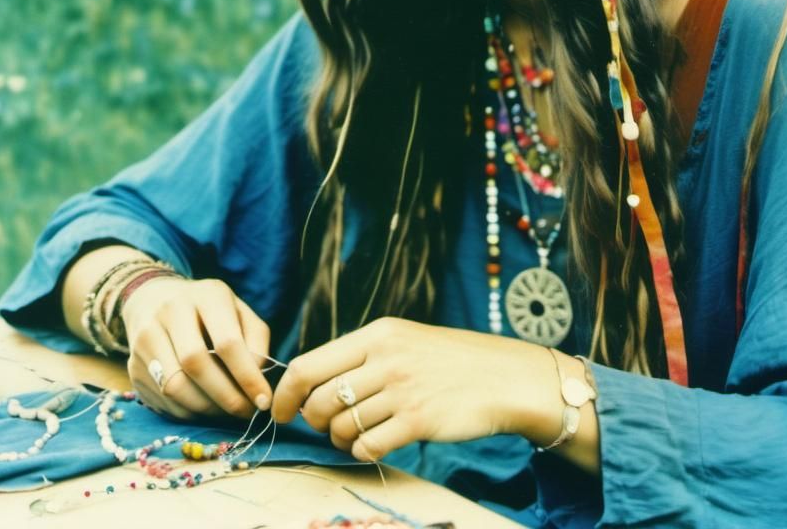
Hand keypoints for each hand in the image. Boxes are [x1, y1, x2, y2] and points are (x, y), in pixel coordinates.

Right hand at [122, 276, 272, 420]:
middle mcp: (171, 311)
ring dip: (205, 408)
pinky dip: (187, 411)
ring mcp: (146, 337)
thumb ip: (256, 340)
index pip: (227, 342)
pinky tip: (203, 408)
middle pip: (196, 364)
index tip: (263, 400)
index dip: (246, 376)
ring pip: (174, 386)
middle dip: (225, 396)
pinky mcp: (133, 364)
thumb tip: (258, 381)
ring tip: (226, 411)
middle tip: (244, 412)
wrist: (154, 299)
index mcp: (206, 295)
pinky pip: (161, 399)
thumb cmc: (209, 310)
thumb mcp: (238, 311)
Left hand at [270, 317, 553, 460]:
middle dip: (315, 421)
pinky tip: (378, 444)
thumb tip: (313, 381)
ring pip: (341, 427)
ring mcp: (402, 390)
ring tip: (359, 433)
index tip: (281, 410)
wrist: (504, 376)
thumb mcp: (405, 340)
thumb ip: (364, 355)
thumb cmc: (451, 360)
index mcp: (378, 334)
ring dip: (342, 439)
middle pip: (319, 400)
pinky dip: (364, 452)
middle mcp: (386, 358)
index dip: (286, 393)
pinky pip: (368, 446)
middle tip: (329, 425)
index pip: (309, 364)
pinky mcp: (418, 421)